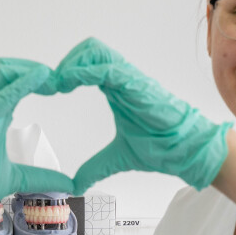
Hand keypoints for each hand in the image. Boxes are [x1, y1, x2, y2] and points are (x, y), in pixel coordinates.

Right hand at [0, 58, 73, 234]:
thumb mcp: (19, 177)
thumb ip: (43, 177)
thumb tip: (68, 185)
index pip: (14, 82)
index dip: (36, 80)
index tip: (57, 88)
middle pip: (8, 68)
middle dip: (34, 67)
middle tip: (58, 81)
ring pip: (3, 70)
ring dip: (30, 69)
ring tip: (52, 80)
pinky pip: (4, 92)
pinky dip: (24, 81)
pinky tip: (42, 77)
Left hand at [55, 37, 230, 193]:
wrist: (186, 151)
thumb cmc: (161, 147)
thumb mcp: (116, 158)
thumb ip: (95, 168)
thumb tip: (77, 184)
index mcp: (117, 88)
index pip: (87, 64)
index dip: (66, 73)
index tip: (50, 90)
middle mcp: (122, 79)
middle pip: (89, 50)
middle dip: (66, 62)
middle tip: (51, 86)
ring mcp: (130, 79)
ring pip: (96, 51)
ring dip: (73, 64)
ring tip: (58, 84)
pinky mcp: (137, 85)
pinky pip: (108, 68)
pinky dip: (85, 72)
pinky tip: (69, 84)